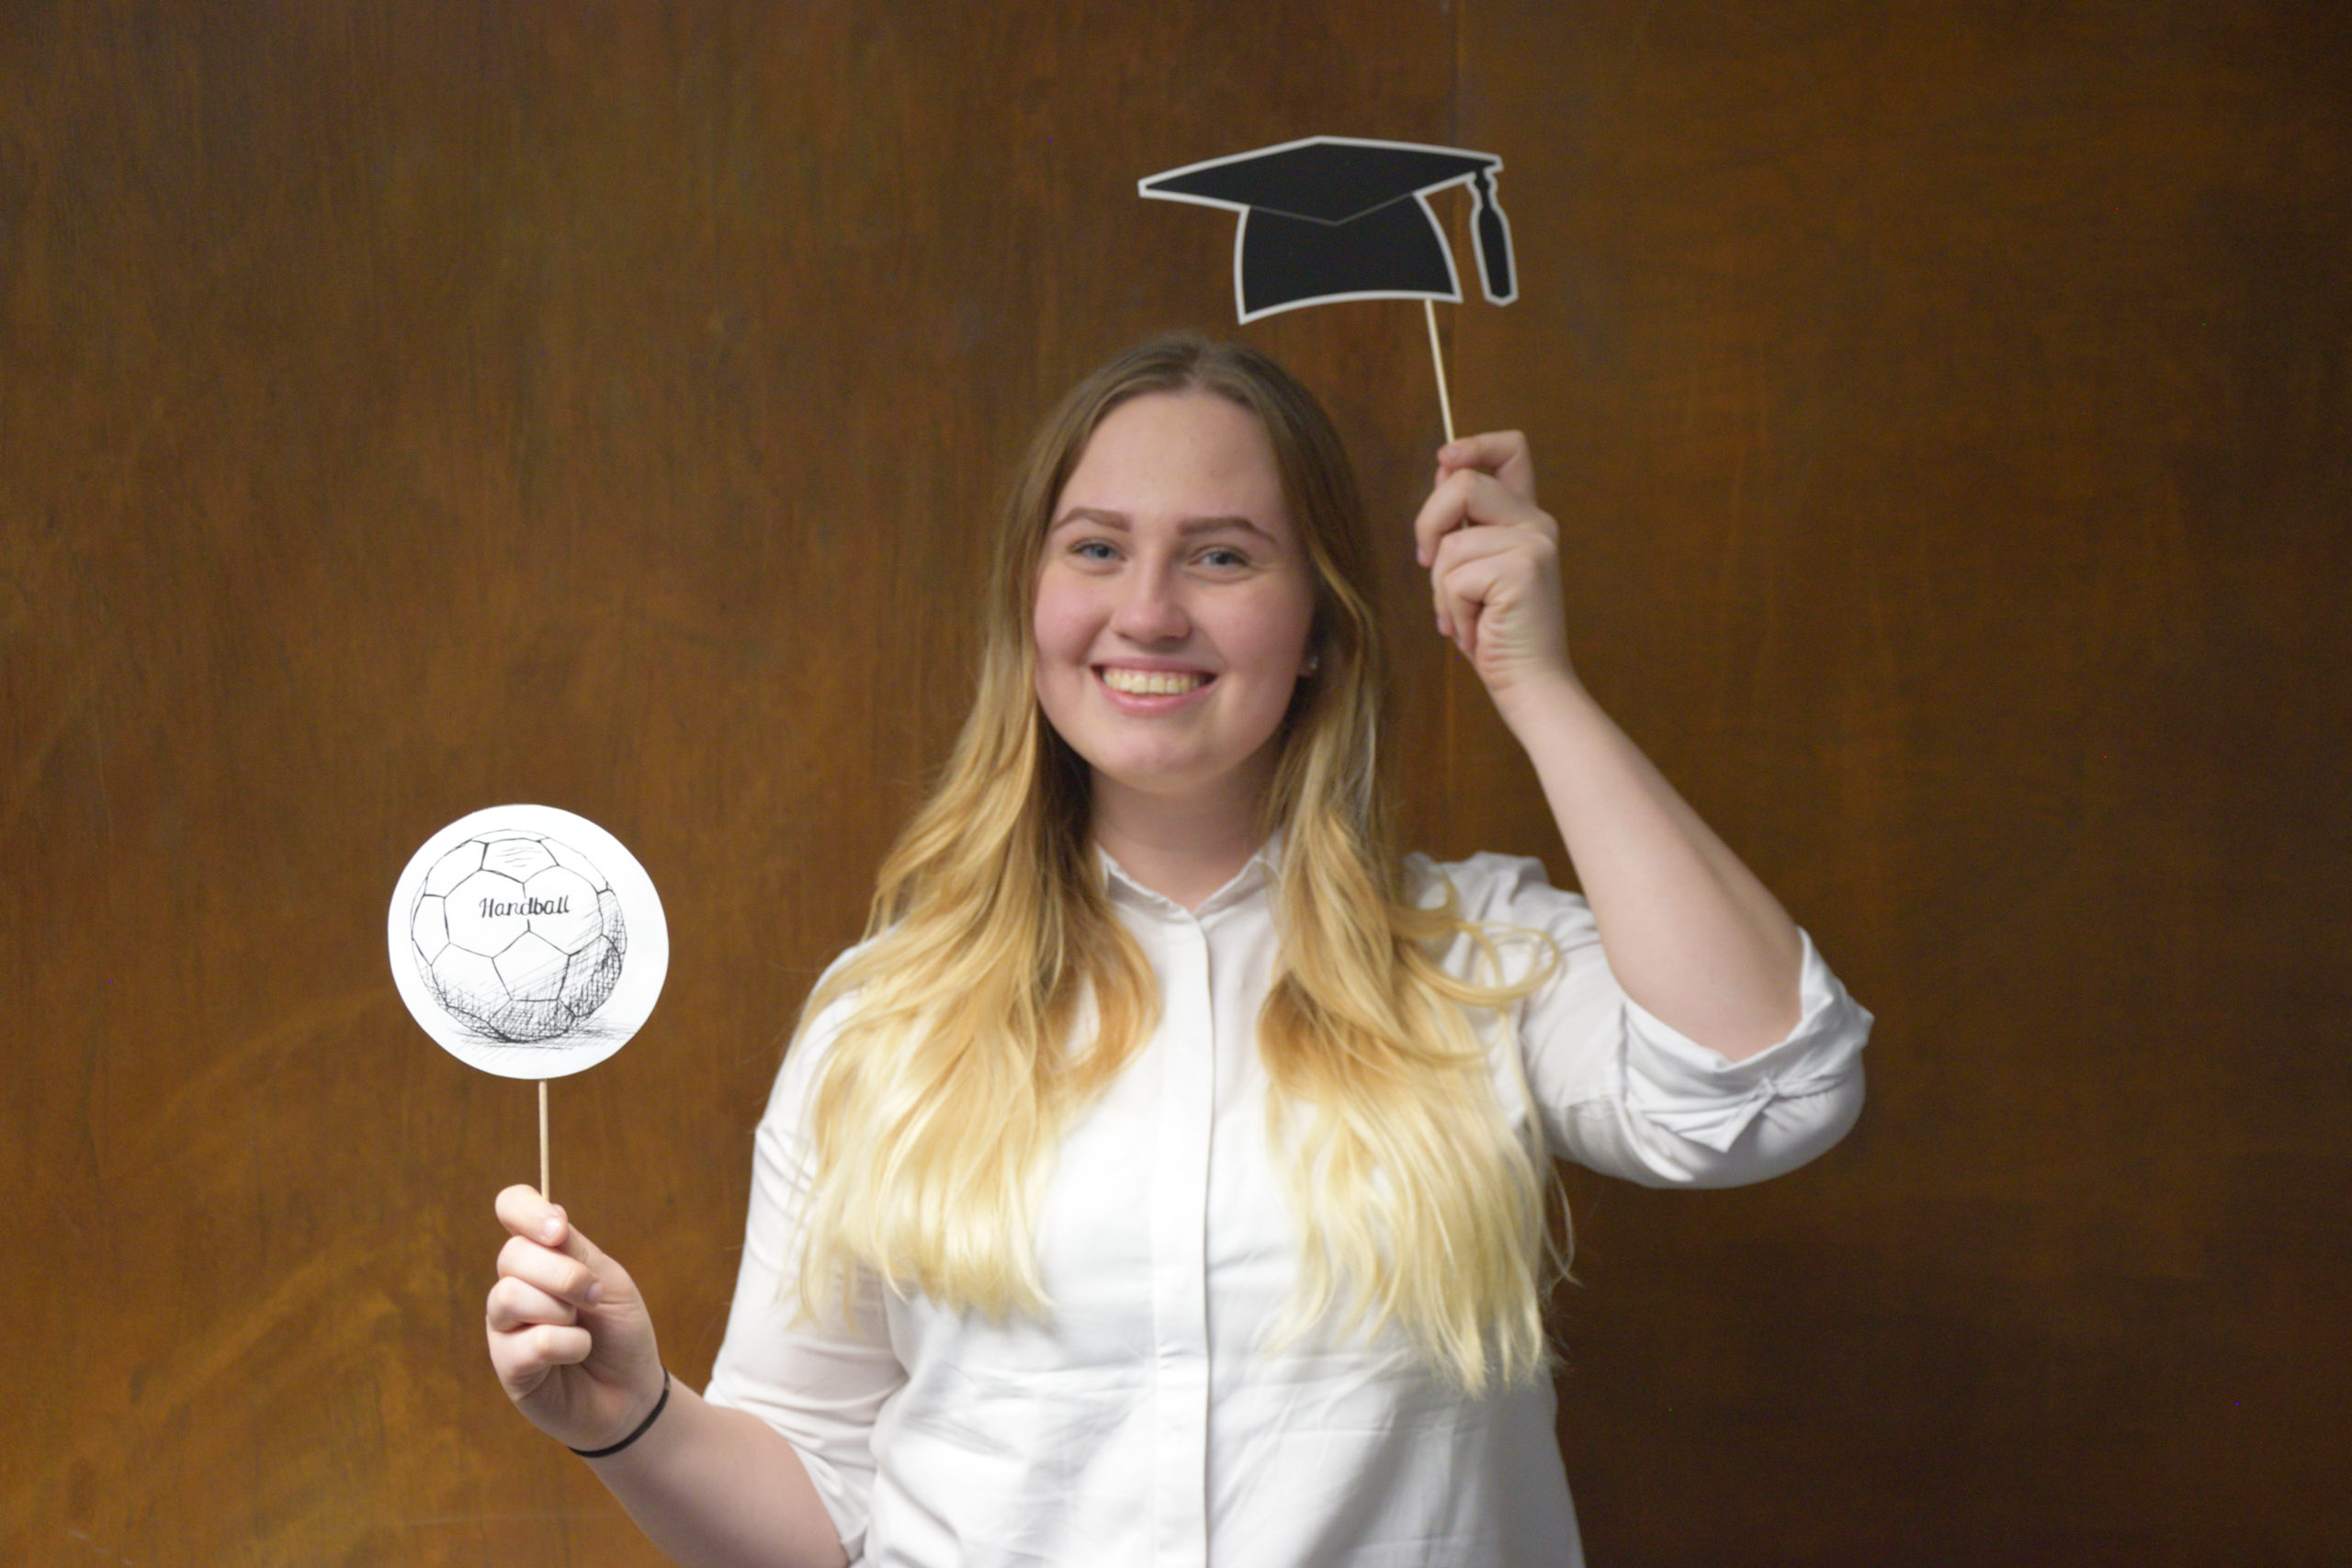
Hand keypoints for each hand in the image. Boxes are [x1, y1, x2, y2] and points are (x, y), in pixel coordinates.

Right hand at [485, 1184, 666, 1452]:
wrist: (632, 1391)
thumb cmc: (620, 1331)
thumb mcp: (607, 1282)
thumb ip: (575, 1252)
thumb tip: (550, 1217)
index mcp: (542, 1254)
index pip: (512, 1207)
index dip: (526, 1210)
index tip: (558, 1230)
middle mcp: (515, 1284)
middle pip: (512, 1255)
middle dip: (563, 1274)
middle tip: (593, 1295)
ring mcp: (506, 1325)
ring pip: (510, 1296)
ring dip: (562, 1310)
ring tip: (582, 1329)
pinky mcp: (507, 1366)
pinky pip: (530, 1342)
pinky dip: (568, 1346)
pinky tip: (578, 1355)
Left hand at [1411, 430, 1575, 706]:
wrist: (1530, 685)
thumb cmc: (1496, 634)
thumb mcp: (1472, 570)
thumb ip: (1462, 523)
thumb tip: (1443, 468)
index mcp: (1526, 518)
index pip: (1511, 449)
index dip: (1474, 444)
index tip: (1445, 459)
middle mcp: (1537, 523)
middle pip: (1462, 483)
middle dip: (1428, 526)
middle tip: (1428, 566)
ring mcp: (1534, 544)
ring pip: (1450, 543)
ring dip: (1441, 590)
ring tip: (1466, 617)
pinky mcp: (1522, 569)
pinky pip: (1454, 577)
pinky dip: (1452, 611)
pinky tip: (1476, 631)